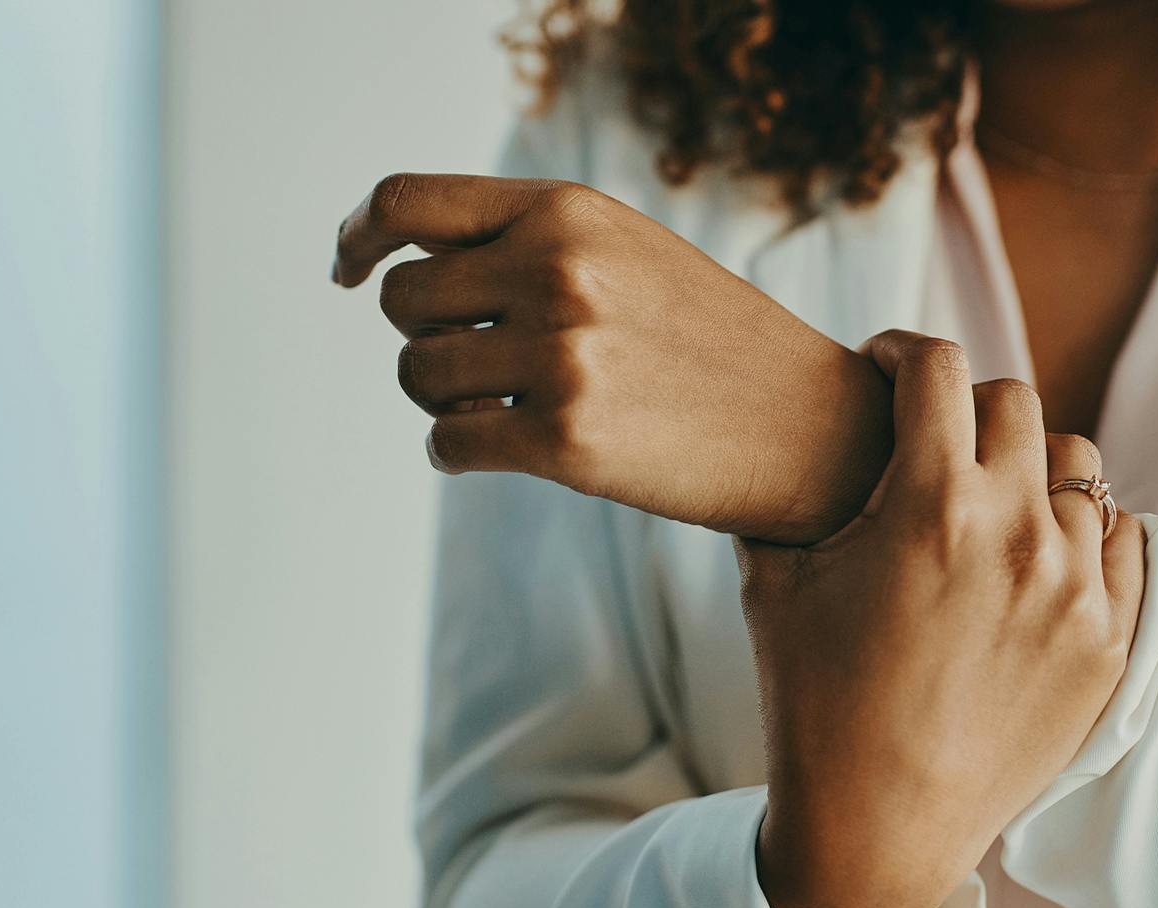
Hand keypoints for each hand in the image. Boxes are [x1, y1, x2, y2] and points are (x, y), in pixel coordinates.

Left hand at [332, 173, 891, 543]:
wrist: (809, 426)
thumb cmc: (706, 342)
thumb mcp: (624, 252)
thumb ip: (523, 241)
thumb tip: (400, 262)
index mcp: (565, 211)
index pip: (407, 204)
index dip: (358, 238)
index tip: (348, 271)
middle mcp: (557, 270)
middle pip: (400, 302)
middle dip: (423, 338)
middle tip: (479, 365)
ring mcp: (562, 354)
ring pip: (415, 376)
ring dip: (442, 400)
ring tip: (505, 408)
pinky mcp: (565, 440)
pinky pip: (447, 443)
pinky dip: (458, 452)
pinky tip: (505, 450)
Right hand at [736, 331, 1147, 907]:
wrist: (879, 830)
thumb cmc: (812, 707)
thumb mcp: (774, 586)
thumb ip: (789, 495)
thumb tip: (791, 441)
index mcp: (932, 506)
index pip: (938, 368)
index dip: (902, 353)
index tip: (885, 369)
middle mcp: (1020, 534)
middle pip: (1014, 403)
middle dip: (965, 407)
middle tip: (933, 438)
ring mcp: (1078, 590)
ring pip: (1078, 469)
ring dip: (1029, 468)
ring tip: (990, 503)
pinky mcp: (1111, 642)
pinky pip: (1124, 540)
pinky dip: (1085, 532)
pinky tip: (1040, 551)